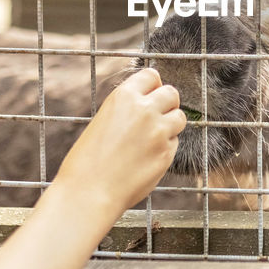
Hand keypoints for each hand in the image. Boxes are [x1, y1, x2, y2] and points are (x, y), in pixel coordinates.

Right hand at [54, 67, 184, 216]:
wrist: (89, 192)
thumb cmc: (88, 160)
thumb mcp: (104, 121)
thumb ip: (129, 110)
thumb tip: (150, 103)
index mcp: (124, 97)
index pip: (152, 75)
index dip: (153, 86)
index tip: (150, 95)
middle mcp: (145, 110)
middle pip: (172, 93)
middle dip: (166, 103)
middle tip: (155, 117)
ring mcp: (159, 132)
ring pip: (179, 118)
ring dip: (170, 125)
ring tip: (150, 139)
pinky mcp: (167, 154)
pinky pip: (175, 142)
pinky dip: (166, 148)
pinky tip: (146, 158)